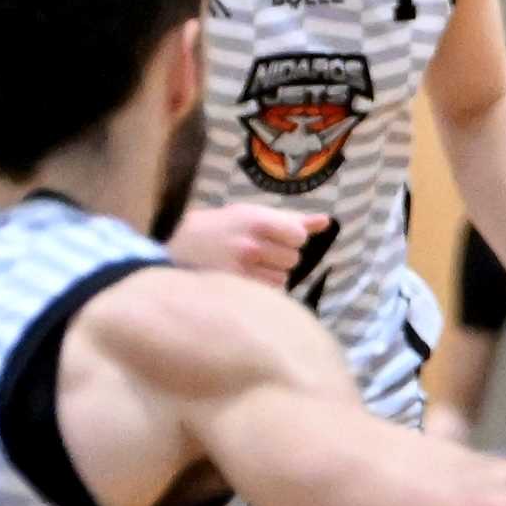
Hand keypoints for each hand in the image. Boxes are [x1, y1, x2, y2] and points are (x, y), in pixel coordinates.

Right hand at [169, 206, 317, 288]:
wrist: (178, 245)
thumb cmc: (223, 227)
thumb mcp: (253, 214)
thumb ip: (292, 220)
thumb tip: (326, 221)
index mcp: (257, 220)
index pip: (298, 237)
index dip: (291, 239)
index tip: (275, 237)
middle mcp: (251, 244)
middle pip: (293, 259)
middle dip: (281, 257)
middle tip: (258, 252)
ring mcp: (243, 268)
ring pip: (283, 278)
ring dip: (272, 274)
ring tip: (250, 265)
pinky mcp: (236, 287)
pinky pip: (268, 291)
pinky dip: (262, 287)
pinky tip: (245, 277)